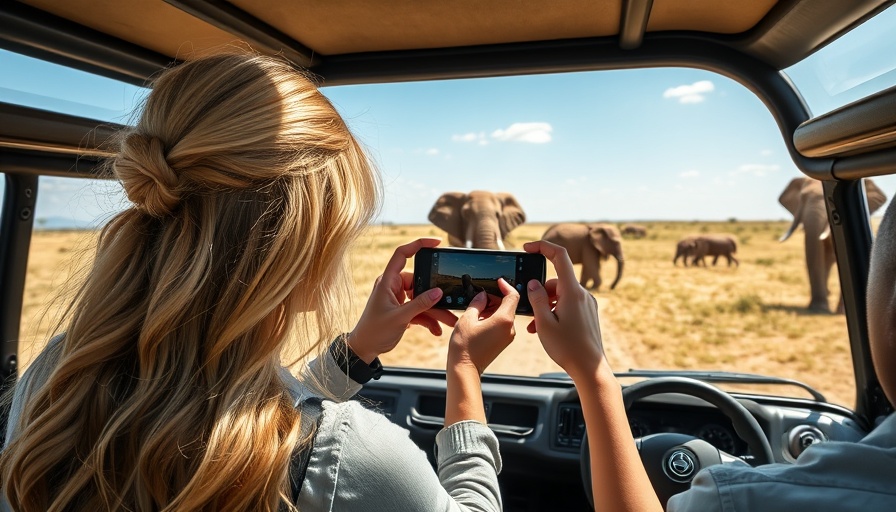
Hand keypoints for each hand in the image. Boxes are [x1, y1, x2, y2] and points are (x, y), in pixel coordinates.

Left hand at [350, 238, 456, 362]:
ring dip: (436, 311)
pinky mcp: (403, 310)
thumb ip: (419, 304)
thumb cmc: (374, 331)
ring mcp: (399, 299)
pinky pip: (421, 310)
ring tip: (449, 321)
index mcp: (388, 281)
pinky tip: (436, 330)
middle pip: (420, 283)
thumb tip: (438, 292)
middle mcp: (394, 287)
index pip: (402, 254)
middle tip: (451, 301)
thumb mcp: (399, 318)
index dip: (418, 244)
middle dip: (436, 294)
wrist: (365, 349)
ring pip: (423, 299)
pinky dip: (429, 320)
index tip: (437, 243)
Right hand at [448, 278, 518, 373]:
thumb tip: (482, 296)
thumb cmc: (465, 346)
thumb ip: (477, 303)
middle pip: (508, 305)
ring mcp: (508, 336)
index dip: (506, 286)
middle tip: (479, 298)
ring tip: (476, 310)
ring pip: (504, 315)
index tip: (498, 281)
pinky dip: (493, 318)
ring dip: (493, 308)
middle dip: (495, 298)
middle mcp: (510, 328)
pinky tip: (479, 320)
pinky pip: (502, 324)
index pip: (513, 296)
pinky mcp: (503, 342)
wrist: (465, 369)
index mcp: (504, 320)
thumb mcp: (467, 318)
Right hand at [522, 240, 606, 378]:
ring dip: (545, 306)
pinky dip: (554, 312)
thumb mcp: (544, 323)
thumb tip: (533, 283)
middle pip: (555, 281)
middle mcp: (582, 294)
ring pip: (560, 295)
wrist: (590, 369)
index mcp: (572, 292)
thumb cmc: (568, 348)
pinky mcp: (588, 313)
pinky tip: (545, 329)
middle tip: (527, 312)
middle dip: (538, 292)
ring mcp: (587, 304)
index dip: (542, 247)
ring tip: (535, 327)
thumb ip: (536, 299)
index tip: (527, 248)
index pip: (559, 256)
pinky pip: (567, 305)